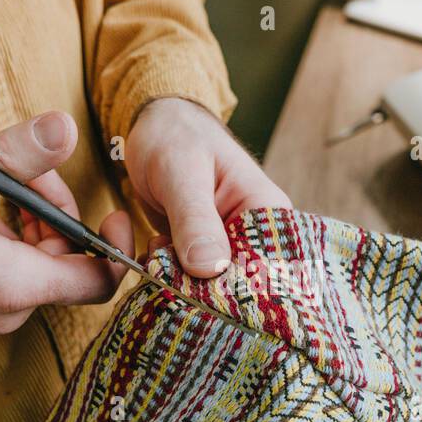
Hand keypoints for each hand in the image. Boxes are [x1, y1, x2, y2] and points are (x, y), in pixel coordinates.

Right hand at [0, 112, 133, 334]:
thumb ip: (13, 154)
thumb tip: (67, 126)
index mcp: (12, 284)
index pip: (99, 279)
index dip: (117, 245)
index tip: (115, 210)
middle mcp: (6, 311)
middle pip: (66, 263)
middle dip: (56, 213)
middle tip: (20, 172)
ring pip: (35, 267)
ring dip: (27, 223)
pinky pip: (7, 278)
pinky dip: (5, 242)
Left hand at [124, 97, 289, 277]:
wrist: (155, 126)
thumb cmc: (175, 136)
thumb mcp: (182, 172)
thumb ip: (196, 219)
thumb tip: (210, 269)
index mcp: (268, 213)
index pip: (268, 269)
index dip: (238, 291)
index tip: (199, 294)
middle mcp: (256, 236)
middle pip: (240, 286)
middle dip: (201, 290)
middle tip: (165, 272)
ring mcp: (229, 248)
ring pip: (211, 288)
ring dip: (179, 282)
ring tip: (157, 252)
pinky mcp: (204, 254)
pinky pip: (190, 281)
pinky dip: (169, 275)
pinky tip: (153, 255)